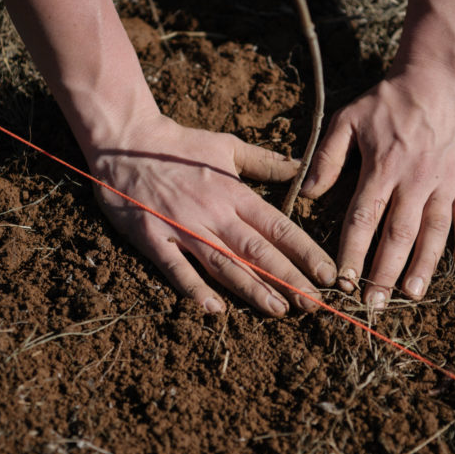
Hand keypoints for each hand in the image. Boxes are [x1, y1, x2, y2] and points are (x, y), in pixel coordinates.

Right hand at [88, 114, 336, 315]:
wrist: (126, 142)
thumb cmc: (180, 146)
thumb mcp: (227, 147)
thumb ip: (264, 162)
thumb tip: (300, 168)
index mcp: (234, 194)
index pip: (278, 227)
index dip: (306, 252)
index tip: (328, 274)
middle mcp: (214, 213)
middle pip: (258, 252)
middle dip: (289, 280)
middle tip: (314, 305)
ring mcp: (183, 227)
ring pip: (224, 264)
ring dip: (253, 289)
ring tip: (279, 311)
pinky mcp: (153, 238)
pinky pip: (176, 268)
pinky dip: (194, 288)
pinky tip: (215, 309)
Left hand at [301, 59, 454, 306]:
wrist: (438, 75)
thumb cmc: (388, 100)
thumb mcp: (347, 119)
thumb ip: (327, 157)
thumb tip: (308, 193)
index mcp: (382, 167)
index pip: (363, 219)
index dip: (353, 252)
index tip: (344, 281)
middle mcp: (415, 180)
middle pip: (398, 234)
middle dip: (385, 272)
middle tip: (375, 304)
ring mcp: (445, 181)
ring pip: (435, 232)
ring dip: (424, 266)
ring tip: (413, 296)